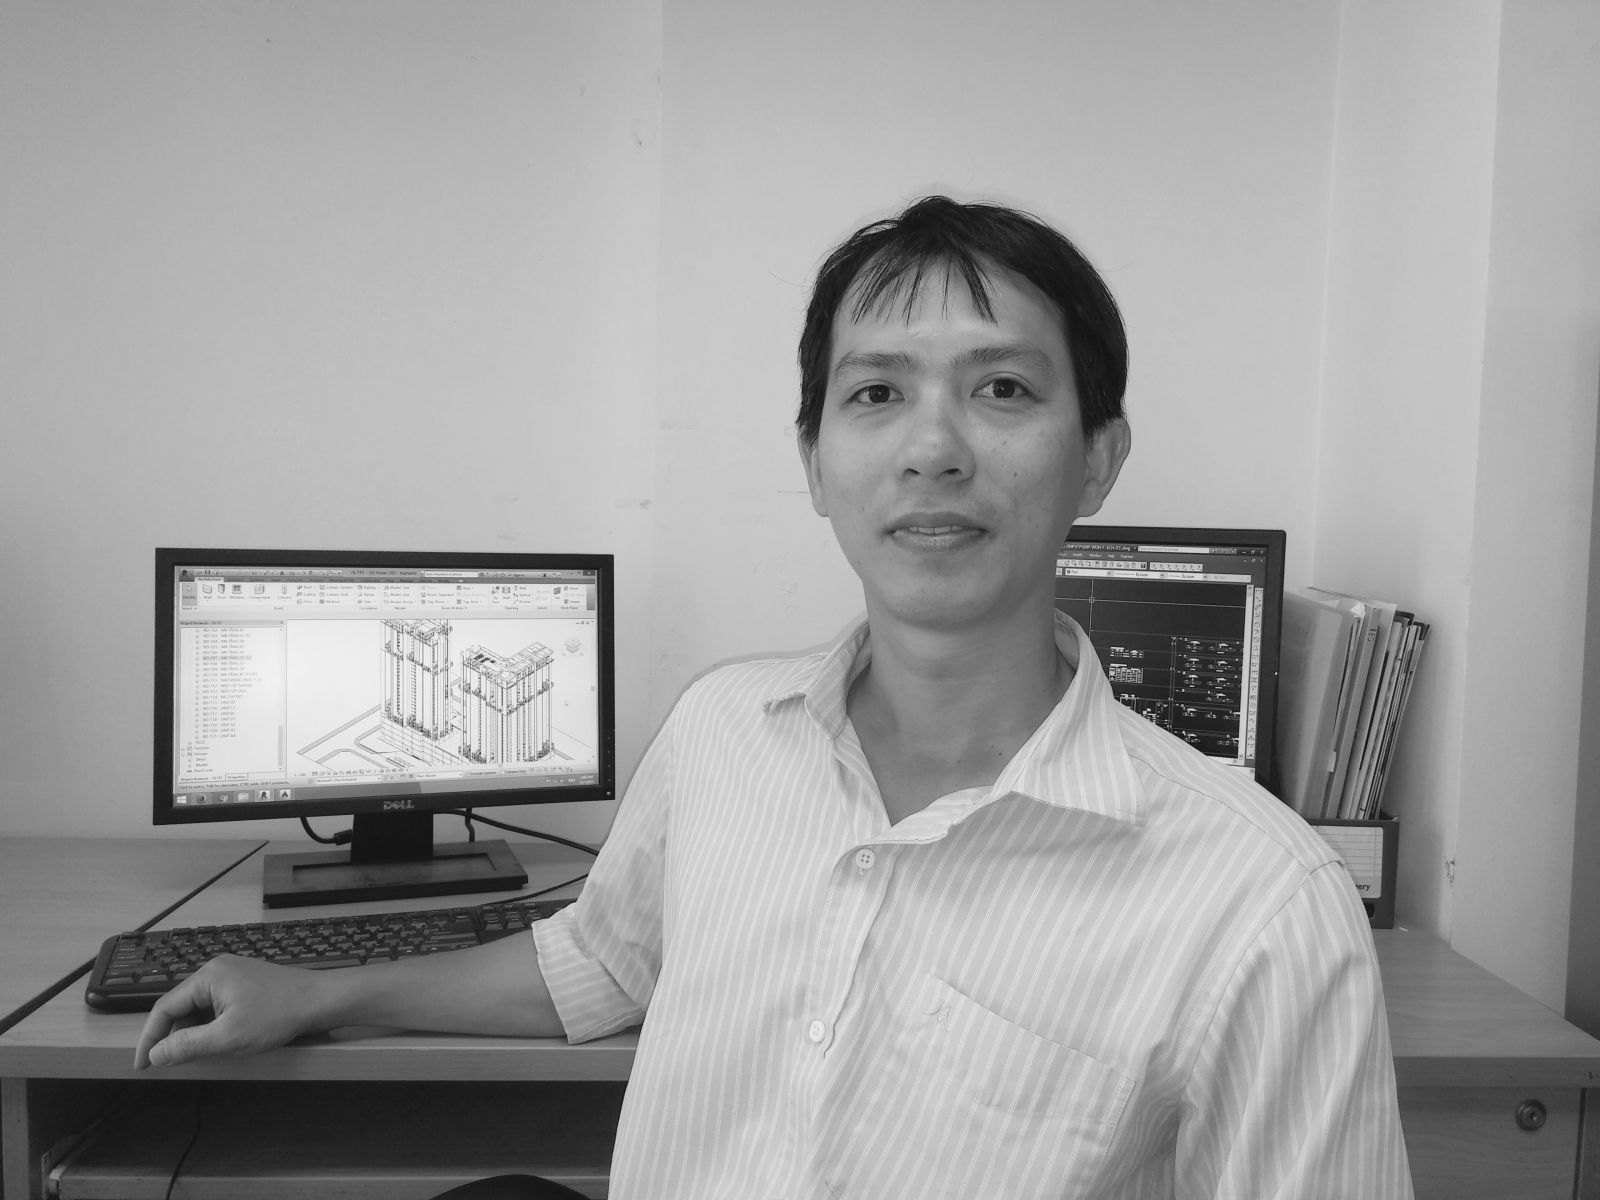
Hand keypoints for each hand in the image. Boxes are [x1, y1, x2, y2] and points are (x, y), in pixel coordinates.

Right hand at [134, 954, 331, 1068]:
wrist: (320, 1000)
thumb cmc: (279, 1014)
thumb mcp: (228, 1037)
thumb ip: (187, 1046)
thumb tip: (156, 1054)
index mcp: (208, 977)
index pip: (164, 1008)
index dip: (150, 1038)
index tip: (142, 1064)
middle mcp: (217, 970)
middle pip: (180, 1006)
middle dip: (173, 1036)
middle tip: (170, 1063)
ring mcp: (232, 975)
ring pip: (198, 1007)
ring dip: (194, 1031)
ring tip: (201, 1053)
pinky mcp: (245, 984)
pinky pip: (216, 1005)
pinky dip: (211, 1024)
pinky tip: (219, 1040)